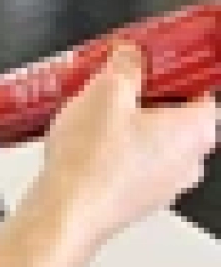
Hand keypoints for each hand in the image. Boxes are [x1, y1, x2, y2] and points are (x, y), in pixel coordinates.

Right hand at [35, 42, 216, 244]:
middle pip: (174, 114)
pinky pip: (131, 162)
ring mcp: (163, 185)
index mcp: (196, 131)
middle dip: (144, 95)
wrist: (64, 212)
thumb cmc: (91, 162)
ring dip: (126, 122)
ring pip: (151, 139)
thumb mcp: (107, 90)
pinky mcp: (136, 198)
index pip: (203, 89)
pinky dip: (113, 148)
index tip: (151, 62)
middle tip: (114, 83)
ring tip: (92, 111)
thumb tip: (132, 55)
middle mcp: (188, 162)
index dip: (175, 71)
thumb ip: (126, 64)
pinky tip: (84, 140)